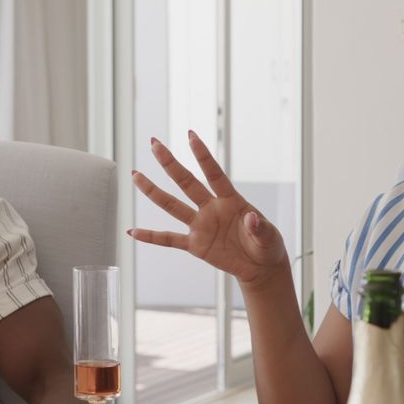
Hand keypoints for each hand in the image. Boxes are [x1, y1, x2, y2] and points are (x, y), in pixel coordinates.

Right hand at [127, 131, 288, 283]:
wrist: (261, 267)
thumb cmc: (267, 246)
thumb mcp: (270, 238)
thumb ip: (260, 228)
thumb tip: (251, 218)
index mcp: (231, 201)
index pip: (214, 174)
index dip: (203, 156)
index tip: (190, 135)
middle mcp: (211, 209)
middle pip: (187, 183)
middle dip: (170, 163)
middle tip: (154, 144)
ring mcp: (201, 226)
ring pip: (173, 206)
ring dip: (153, 191)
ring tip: (136, 176)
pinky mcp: (196, 245)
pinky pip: (169, 240)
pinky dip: (151, 237)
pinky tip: (133, 231)